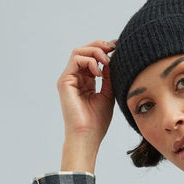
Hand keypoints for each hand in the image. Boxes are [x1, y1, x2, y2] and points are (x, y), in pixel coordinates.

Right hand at [57, 39, 116, 165]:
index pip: (92, 58)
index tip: (118, 48)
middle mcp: (75, 78)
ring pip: (79, 52)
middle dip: (100, 46)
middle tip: (113, 47)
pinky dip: (89, 61)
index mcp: (85, 81)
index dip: (104, 50)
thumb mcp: (108, 94)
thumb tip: (112, 59)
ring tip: (106, 61)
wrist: (88, 136)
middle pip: (84, 50)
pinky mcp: (64, 81)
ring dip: (95, 52)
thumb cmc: (97, 121)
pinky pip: (76, 60)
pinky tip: (99, 73)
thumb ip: (108, 77)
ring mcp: (69, 78)